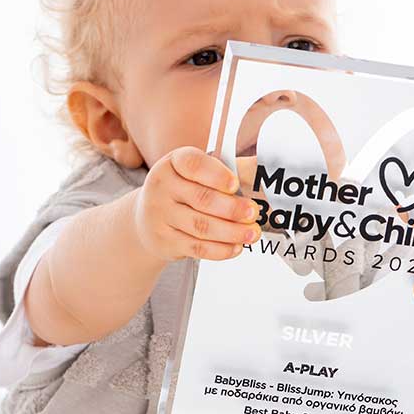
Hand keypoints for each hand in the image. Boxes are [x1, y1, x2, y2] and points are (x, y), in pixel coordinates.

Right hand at [132, 145, 261, 263]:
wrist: (149, 219)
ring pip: (201, 226)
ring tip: (252, 233)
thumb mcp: (201, 173)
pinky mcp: (164, 241)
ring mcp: (160, 215)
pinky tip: (236, 247)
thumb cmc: (185, 191)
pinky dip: (221, 250)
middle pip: (202, 199)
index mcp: (174, 163)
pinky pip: (197, 248)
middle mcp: (162, 186)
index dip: (216, 175)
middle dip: (233, 208)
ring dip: (232, 232)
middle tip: (253, 213)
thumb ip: (233, 169)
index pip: (193, 164)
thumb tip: (265, 166)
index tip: (234, 184)